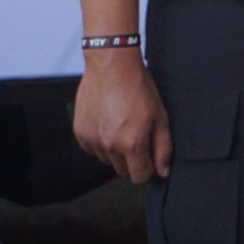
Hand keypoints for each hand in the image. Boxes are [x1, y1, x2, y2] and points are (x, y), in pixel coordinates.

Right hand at [73, 51, 170, 182]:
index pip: (139, 177)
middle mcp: (109, 146)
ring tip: (123, 126)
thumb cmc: (138, 88)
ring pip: (107, 161)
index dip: (148, 169)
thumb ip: (163, 147)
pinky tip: (109, 124)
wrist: (111, 67)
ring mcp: (92, 140)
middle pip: (123, 171)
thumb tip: (163, 172)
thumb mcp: (160, 116)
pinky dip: (101, 143)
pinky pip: (93, 149)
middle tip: (138, 137)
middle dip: (133, 160)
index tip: (151, 157)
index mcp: (132, 144)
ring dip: (116, 152)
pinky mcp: (80, 133)